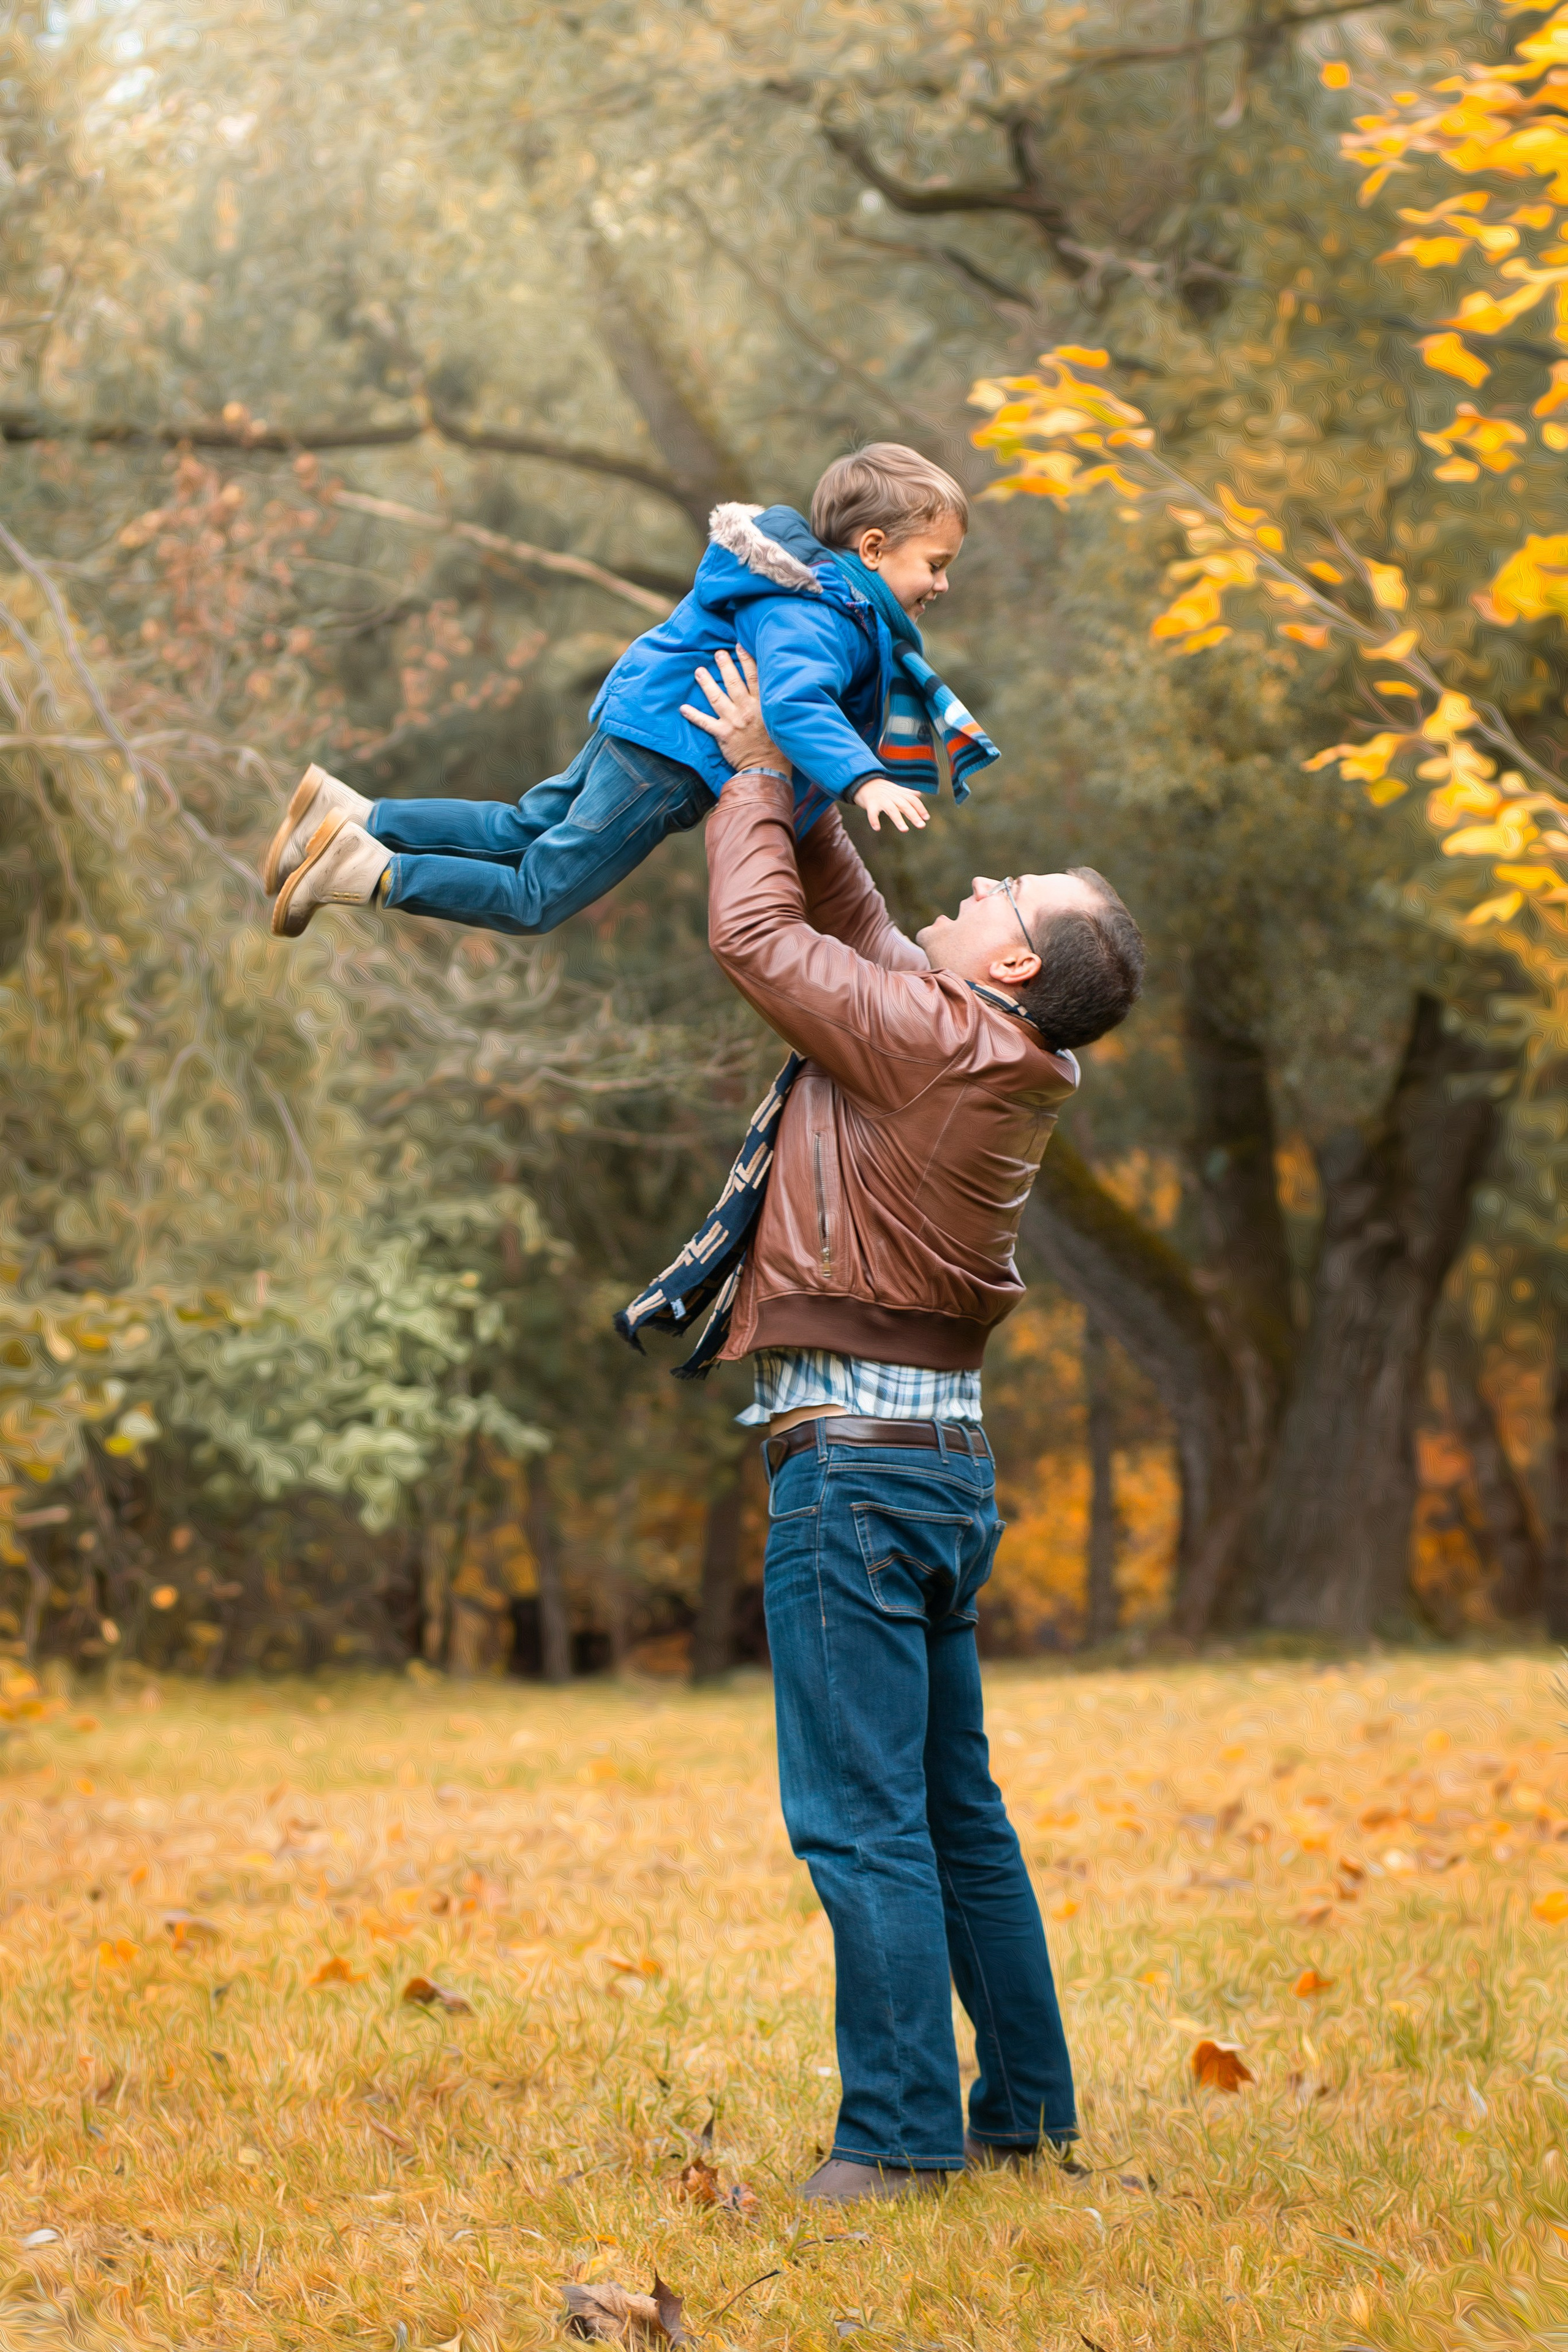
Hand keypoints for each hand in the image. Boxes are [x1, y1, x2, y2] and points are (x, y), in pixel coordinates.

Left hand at [680, 646, 786, 775]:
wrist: (768, 769)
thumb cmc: (778, 746)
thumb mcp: (780, 719)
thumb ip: (771, 704)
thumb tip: (770, 688)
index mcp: (763, 704)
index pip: (754, 676)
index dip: (746, 659)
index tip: (739, 645)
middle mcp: (747, 709)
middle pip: (734, 682)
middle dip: (725, 665)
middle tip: (717, 653)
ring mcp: (734, 721)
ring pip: (717, 697)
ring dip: (706, 683)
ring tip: (699, 671)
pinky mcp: (723, 734)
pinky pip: (704, 722)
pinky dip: (693, 715)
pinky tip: (683, 708)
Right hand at [853, 776, 930, 833]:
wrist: (863, 781)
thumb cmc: (881, 788)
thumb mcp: (895, 789)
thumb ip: (907, 793)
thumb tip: (919, 795)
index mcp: (899, 794)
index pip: (912, 800)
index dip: (920, 808)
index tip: (926, 818)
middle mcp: (892, 796)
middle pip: (905, 805)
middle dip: (914, 815)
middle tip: (921, 825)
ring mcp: (881, 800)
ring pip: (891, 810)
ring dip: (898, 820)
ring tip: (905, 830)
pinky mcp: (870, 803)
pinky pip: (872, 812)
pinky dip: (874, 820)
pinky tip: (877, 828)